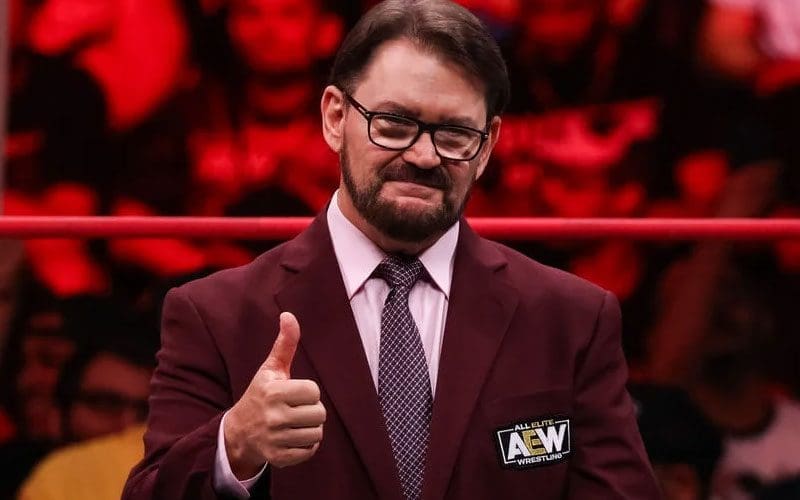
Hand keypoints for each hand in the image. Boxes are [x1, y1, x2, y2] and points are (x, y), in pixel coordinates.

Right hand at [223, 312, 325, 477]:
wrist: (238, 432)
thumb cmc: (260, 395)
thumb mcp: (270, 369)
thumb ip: (284, 344)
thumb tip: (289, 315)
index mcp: (273, 392)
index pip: (313, 391)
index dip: (308, 392)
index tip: (295, 393)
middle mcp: (273, 417)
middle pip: (319, 413)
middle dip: (312, 410)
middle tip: (296, 409)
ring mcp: (275, 439)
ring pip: (317, 433)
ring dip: (310, 428)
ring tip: (295, 423)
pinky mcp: (279, 458)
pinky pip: (310, 451)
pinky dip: (306, 446)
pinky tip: (293, 438)